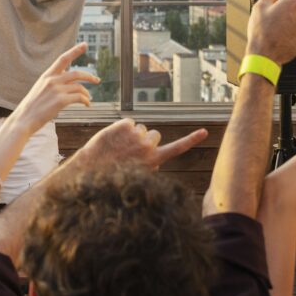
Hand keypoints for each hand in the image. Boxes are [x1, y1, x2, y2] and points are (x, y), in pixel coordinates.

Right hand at [10, 43, 98, 133]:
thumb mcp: (40, 89)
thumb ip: (52, 83)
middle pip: (77, 73)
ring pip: (79, 87)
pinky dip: (85, 101)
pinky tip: (86, 104)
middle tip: (97, 80)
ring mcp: (56, 90)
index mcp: (46, 76)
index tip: (85, 44)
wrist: (23, 119)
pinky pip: (79, 97)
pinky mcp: (60, 101)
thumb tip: (68, 82)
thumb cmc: (32, 107)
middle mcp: (52, 80)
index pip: (63, 58)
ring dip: (86, 93)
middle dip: (89, 76)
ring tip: (88, 99)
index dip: (75, 50)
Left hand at [73, 119, 208, 170]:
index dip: (192, 140)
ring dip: (132, 135)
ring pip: (141, 129)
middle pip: (154, 135)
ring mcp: (137, 135)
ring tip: (119, 147)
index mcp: (154, 160)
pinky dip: (122, 128)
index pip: (177, 148)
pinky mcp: (125, 125)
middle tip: (130, 151)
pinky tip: (113, 139)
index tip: (204, 132)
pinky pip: (129, 122)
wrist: (91, 167)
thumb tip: (153, 151)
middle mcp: (148, 147)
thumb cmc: (113, 172)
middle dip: (145, 140)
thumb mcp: (137, 173)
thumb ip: (149, 161)